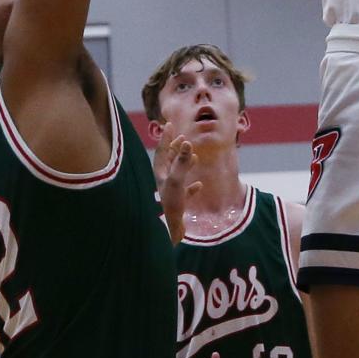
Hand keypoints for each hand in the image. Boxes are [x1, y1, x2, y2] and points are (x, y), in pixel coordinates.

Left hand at [153, 123, 200, 244]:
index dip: (166, 137)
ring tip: (193, 156)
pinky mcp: (176, 204)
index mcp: (159, 173)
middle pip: (168, 160)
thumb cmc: (169, 204)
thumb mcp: (177, 180)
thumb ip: (182, 161)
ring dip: (184, 164)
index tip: (169, 124)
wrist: (167, 233)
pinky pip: (184, 191)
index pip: (162, 150)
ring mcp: (169, 192)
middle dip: (175, 148)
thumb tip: (186, 141)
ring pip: (176, 173)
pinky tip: (199, 185)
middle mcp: (162, 181)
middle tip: (182, 137)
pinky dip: (191, 186)